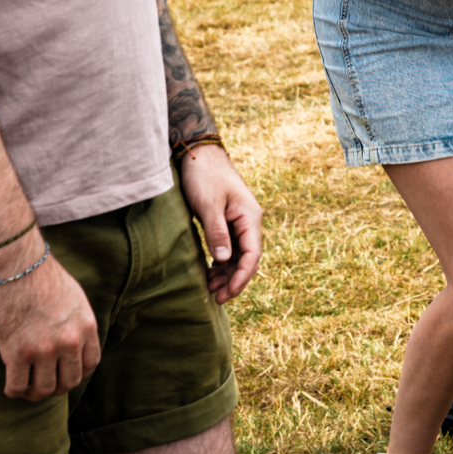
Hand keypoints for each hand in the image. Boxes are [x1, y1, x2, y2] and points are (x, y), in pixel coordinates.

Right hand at [0, 235, 100, 400]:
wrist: (18, 266)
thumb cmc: (43, 277)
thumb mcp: (76, 298)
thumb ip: (77, 323)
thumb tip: (75, 343)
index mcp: (86, 328)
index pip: (90, 365)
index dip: (77, 374)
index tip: (65, 373)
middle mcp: (68, 343)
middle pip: (68, 382)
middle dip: (57, 387)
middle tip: (44, 383)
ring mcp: (43, 350)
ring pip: (43, 390)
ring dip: (35, 393)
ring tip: (27, 388)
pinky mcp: (16, 353)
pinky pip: (17, 386)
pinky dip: (14, 391)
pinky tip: (11, 387)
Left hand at [178, 145, 262, 302]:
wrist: (200, 155)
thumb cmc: (204, 176)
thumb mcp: (208, 204)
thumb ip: (217, 232)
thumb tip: (224, 260)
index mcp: (250, 217)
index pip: (252, 254)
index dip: (241, 277)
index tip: (226, 293)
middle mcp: (249, 222)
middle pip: (248, 259)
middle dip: (234, 280)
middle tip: (216, 298)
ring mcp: (239, 222)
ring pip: (238, 256)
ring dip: (227, 274)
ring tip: (210, 289)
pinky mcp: (227, 222)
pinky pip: (229, 249)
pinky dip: (221, 263)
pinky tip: (209, 273)